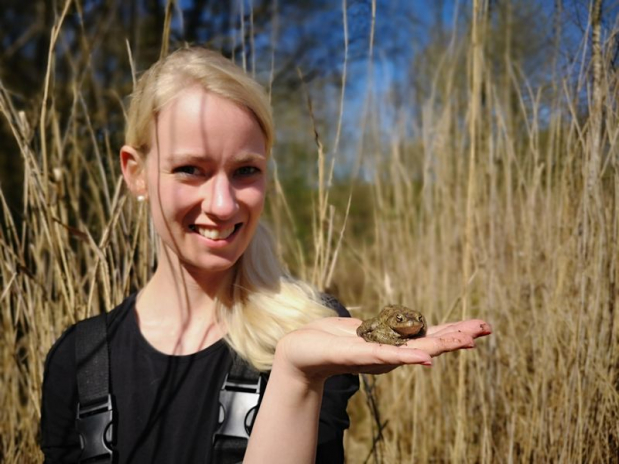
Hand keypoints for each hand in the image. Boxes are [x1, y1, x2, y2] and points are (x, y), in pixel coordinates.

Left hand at [274, 317, 491, 382]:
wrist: (299, 351)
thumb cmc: (332, 339)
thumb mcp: (366, 331)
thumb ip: (387, 332)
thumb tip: (408, 324)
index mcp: (393, 345)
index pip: (430, 338)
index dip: (455, 332)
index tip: (481, 326)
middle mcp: (390, 354)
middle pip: (430, 344)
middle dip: (459, 336)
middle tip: (487, 329)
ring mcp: (377, 356)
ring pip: (415, 351)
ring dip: (442, 346)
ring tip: (468, 340)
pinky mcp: (358, 355)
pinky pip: (386, 356)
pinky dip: (408, 358)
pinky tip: (428, 359)